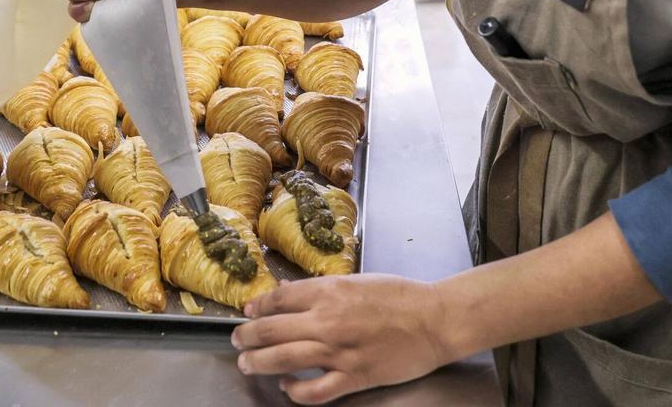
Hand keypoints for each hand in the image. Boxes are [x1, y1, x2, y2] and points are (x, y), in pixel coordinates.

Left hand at [231, 274, 456, 404]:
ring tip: (247, 364)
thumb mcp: (357, 281)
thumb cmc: (400, 296)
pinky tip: (288, 387)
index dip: (258, 307)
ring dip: (260, 362)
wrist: (433, 319)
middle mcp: (329, 320)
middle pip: (273, 329)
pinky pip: (315, 390)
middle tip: (238, 341)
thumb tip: (290, 295)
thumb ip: (323, 289)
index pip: (280, 299)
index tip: (249, 312)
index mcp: (330, 291)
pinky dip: (296, 391)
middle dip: (248, 336)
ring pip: (285, 359)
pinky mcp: (354, 376)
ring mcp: (340, 351)